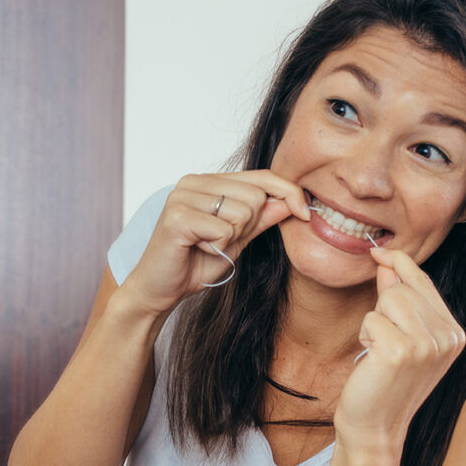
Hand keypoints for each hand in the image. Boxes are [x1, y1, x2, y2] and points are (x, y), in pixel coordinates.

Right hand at [121, 171, 310, 315]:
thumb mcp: (238, 239)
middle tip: (222, 241)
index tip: (306, 213)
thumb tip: (291, 200)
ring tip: (207, 245)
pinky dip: (218, 246)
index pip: (261, 175)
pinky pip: (224, 229)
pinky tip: (198, 249)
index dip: (289, 192)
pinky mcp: (177, 216)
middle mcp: (193, 181)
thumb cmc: (194, 263)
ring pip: (243, 212)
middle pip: (256, 195)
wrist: (159, 290)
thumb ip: (262, 218)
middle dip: (249, 226)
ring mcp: (182, 196)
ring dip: (231, 238)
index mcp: (208, 181)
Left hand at [333, 248, 465, 455]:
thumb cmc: (385, 383)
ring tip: (380, 350)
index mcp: (455, 333)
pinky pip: (371, 319)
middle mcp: (448, 338)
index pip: (424, 282)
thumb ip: (399, 298)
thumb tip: (387, 261)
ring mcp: (427, 345)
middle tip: (384, 342)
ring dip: (374, 322)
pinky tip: (372, 361)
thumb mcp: (401, 337)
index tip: (379, 253)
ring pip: (389, 298)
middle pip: (403, 288)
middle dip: (384, 307)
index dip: (399, 263)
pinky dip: (365, 336)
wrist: (376, 429)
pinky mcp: (401, 352)